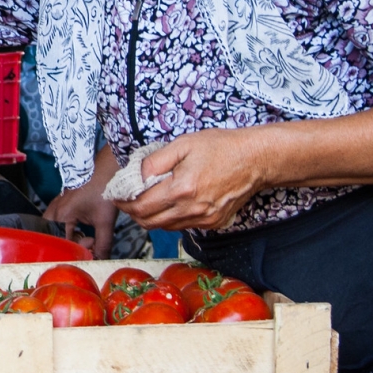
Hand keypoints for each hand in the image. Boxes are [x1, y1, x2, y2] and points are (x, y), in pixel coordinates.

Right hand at [44, 163, 116, 255]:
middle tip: (82, 244)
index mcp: (61, 215)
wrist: (107, 169)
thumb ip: (103, 244)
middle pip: (50, 235)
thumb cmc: (104, 190)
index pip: (62, 243)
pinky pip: (57, 220)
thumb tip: (101, 259)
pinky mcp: (62, 201)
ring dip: (65, 236)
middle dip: (64, 244)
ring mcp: (56, 204)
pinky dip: (66, 227)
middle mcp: (54, 210)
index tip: (92, 244)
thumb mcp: (105, 221)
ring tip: (82, 237)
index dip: (77, 249)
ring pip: (53, 227)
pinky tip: (80, 228)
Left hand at [116, 127, 270, 231]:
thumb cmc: (221, 147)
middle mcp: (192, 210)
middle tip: (126, 199)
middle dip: (132, 212)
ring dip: (150, 217)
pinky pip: (182, 226)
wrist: (256, 160)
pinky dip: (169, 218)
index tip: (116, 194)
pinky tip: (169, 202)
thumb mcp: (182, 145)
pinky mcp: (213, 224)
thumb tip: (135, 175)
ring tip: (146, 199)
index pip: (141, 206)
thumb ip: (154, 162)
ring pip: (164, 227)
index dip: (123, 202)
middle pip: (149, 222)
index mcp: (182, 189)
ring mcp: (204, 219)